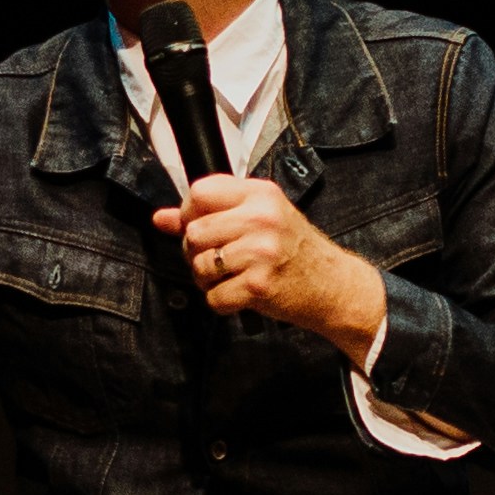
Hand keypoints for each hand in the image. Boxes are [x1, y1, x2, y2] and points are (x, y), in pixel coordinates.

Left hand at [158, 173, 390, 358]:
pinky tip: (241, 294)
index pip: (199, 192)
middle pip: (194, 232)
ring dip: (208, 279)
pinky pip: (214, 297)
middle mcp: (261, 218)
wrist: (333, 284)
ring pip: (200, 265)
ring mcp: (261, 251)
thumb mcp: (258, 219)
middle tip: (220, 260)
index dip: (189, 214)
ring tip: (232, 277)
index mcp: (260, 194)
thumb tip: (161, 218)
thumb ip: (210, 214)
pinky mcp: (260, 285)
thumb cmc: (294, 250)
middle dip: (197, 252)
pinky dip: (222, 302)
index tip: (202, 228)